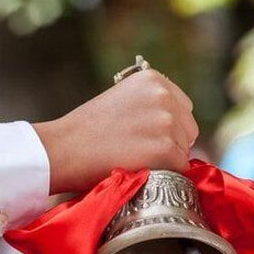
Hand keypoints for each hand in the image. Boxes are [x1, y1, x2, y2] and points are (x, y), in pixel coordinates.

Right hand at [33, 69, 197, 193]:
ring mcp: (168, 122)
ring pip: (184, 150)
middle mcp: (164, 96)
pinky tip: (138, 169)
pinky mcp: (167, 149)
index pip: (182, 108)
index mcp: (153, 80)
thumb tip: (176, 125)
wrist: (64, 148)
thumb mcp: (121, 100)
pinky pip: (180, 168)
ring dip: (166, 159)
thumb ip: (149, 105)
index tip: (145, 137)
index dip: (167, 126)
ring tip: (134, 159)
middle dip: (171, 142)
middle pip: (189, 128)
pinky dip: (164, 174)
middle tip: (139, 152)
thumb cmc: (85, 129)